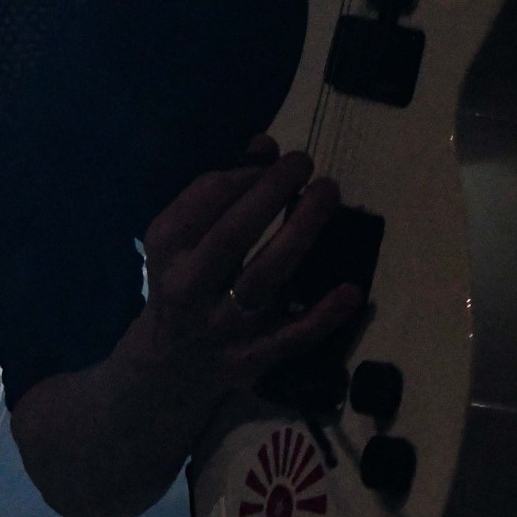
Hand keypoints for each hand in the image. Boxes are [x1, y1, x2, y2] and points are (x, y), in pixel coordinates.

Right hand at [134, 136, 363, 428]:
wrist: (164, 369)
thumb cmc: (184, 282)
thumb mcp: (183, 239)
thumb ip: (220, 191)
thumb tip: (266, 147)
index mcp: (168, 250)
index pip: (205, 201)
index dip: (244, 174)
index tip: (272, 159)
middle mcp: (189, 287)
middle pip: (233, 235)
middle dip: (271, 192)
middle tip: (304, 162)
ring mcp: (222, 326)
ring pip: (265, 278)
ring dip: (300, 232)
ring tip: (327, 192)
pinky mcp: (251, 359)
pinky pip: (292, 337)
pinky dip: (323, 315)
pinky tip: (352, 290)